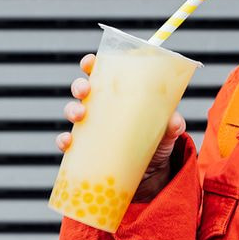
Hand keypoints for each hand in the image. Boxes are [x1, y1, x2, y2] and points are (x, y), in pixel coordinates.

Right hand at [56, 53, 187, 200]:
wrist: (152, 177)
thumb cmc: (158, 143)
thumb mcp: (168, 132)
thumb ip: (173, 125)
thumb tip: (174, 121)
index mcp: (120, 95)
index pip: (102, 73)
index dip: (92, 64)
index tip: (90, 62)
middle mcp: (103, 108)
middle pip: (83, 89)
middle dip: (79, 86)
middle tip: (85, 90)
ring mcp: (93, 128)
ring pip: (73, 111)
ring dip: (71, 109)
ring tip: (79, 115)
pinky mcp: (86, 150)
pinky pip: (69, 143)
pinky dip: (64, 141)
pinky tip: (68, 142)